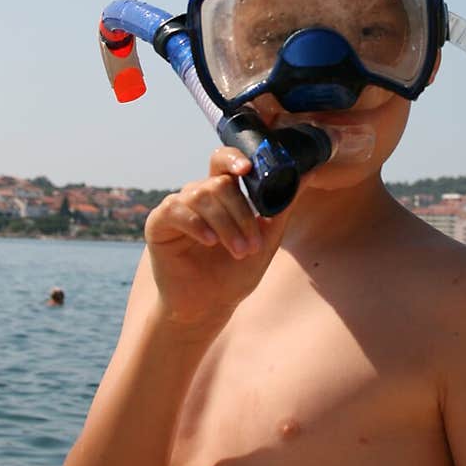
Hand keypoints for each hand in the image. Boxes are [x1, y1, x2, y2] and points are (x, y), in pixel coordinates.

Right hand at [144, 147, 295, 332]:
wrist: (207, 307)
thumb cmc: (234, 273)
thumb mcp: (265, 240)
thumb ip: (281, 208)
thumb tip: (306, 174)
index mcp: (223, 194)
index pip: (225, 161)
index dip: (235, 159)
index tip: (248, 169)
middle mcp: (199, 195)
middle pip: (220, 183)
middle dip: (241, 213)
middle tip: (253, 245)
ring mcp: (178, 206)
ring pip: (201, 195)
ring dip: (225, 224)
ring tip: (239, 251)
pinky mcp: (159, 223)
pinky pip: (175, 209)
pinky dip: (196, 223)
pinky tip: (210, 241)